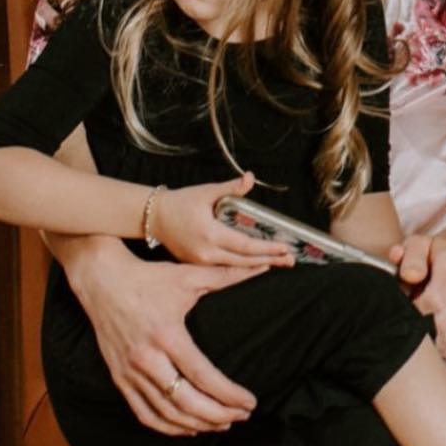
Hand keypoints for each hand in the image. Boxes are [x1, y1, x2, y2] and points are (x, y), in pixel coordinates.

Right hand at [66, 243, 260, 434]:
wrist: (101, 281)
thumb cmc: (148, 278)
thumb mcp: (188, 275)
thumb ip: (227, 276)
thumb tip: (263, 267)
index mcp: (167, 336)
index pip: (203, 376)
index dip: (228, 394)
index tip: (250, 402)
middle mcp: (147, 359)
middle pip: (186, 401)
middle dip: (218, 414)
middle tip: (243, 416)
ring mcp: (129, 372)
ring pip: (166, 412)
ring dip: (197, 424)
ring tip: (223, 423)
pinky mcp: (119, 378)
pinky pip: (143, 413)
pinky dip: (166, 427)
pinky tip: (188, 427)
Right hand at [148, 172, 294, 267]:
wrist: (153, 216)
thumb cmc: (181, 202)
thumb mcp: (206, 191)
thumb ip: (231, 187)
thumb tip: (250, 177)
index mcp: (210, 234)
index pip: (245, 245)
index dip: (266, 248)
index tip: (284, 248)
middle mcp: (206, 252)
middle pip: (244, 260)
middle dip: (270, 260)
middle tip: (291, 259)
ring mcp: (201, 261)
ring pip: (236, 267)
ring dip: (259, 265)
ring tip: (280, 262)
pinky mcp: (197, 264)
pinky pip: (224, 268)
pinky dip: (243, 265)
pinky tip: (258, 263)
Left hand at [390, 232, 445, 361]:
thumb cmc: (434, 254)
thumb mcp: (417, 245)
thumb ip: (409, 257)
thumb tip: (410, 275)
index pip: (435, 300)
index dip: (415, 312)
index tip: (402, 314)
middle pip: (443, 322)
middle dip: (421, 328)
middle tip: (408, 324)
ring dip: (432, 341)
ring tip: (420, 332)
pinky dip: (444, 347)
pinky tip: (434, 338)